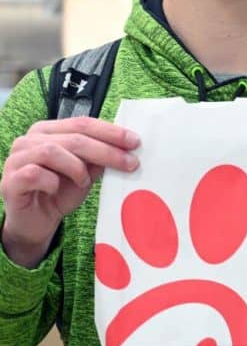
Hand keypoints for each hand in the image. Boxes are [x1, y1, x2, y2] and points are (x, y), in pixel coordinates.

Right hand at [0, 117, 140, 267]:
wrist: (37, 223)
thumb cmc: (61, 192)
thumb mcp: (87, 172)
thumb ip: (99, 157)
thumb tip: (127, 147)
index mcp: (49, 131)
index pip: (83, 123)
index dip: (111, 132)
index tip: (135, 142)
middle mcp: (29, 140)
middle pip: (74, 137)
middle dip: (106, 150)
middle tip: (130, 163)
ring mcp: (16, 159)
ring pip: (52, 151)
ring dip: (76, 167)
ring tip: (84, 182)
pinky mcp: (9, 181)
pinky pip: (35, 174)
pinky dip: (53, 181)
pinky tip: (57, 189)